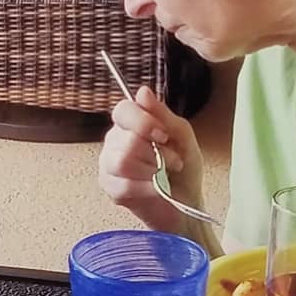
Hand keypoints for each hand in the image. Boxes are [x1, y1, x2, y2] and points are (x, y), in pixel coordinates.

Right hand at [98, 86, 205, 232]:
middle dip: (156, 153)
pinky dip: (146, 187)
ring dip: (151, 169)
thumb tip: (142, 90)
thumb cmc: (183, 169)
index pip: (122, 110)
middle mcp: (115, 141)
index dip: (143, 122)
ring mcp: (109, 165)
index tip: (163, 135)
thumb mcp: (181, 136)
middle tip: (173, 161)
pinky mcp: (111, 189)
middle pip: (125, 139)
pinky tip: (156, 189)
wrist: (186, 204)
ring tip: (163, 175)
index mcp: (131, 124)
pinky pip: (123, 185)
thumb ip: (163, 114)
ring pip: (121, 162)